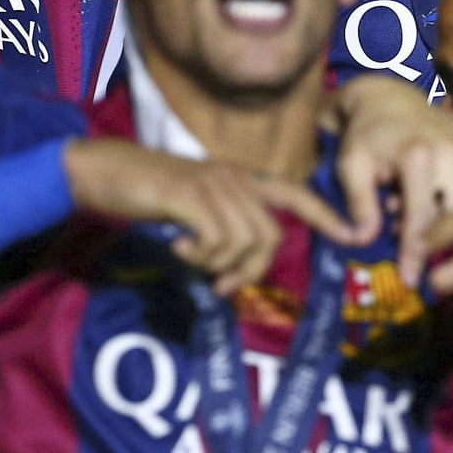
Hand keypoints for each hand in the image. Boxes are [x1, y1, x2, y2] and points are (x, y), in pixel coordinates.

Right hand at [62, 138, 359, 294]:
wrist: (101, 170)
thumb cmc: (145, 191)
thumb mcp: (191, 206)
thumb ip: (219, 225)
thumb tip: (236, 266)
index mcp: (236, 176)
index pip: (293, 190)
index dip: (324, 213)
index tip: (351, 235)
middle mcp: (231, 177)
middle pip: (270, 234)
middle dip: (250, 268)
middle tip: (220, 283)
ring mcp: (211, 184)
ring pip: (247, 241)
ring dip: (222, 265)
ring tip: (193, 260)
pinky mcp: (189, 196)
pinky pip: (217, 240)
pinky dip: (201, 256)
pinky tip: (179, 247)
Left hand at [328, 76, 452, 279]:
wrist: (386, 95)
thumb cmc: (365, 135)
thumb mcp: (351, 167)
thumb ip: (359, 203)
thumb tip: (365, 240)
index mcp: (419, 155)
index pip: (422, 219)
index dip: (415, 253)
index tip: (411, 280)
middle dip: (436, 235)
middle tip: (411, 242)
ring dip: (444, 214)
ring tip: (410, 207)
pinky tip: (431, 191)